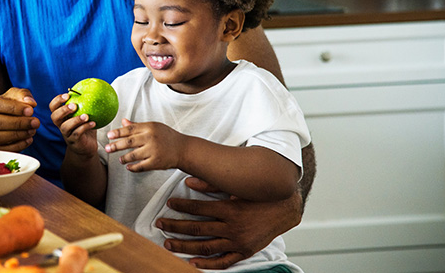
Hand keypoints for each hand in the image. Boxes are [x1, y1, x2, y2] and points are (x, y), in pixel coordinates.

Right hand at [0, 87, 39, 151]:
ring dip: (17, 135)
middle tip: (35, 122)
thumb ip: (22, 95)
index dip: (14, 108)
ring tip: (32, 131)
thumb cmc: (4, 105)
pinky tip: (28, 140)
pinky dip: (15, 146)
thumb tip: (30, 102)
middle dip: (18, 123)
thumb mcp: (12, 95)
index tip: (31, 110)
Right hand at [49, 93, 96, 156]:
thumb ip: (86, 103)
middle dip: (63, 110)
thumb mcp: (85, 113)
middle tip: (74, 105)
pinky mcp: (73, 142)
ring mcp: (66, 134)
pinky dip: (85, 128)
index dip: (57, 100)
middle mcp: (61, 125)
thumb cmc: (85, 127)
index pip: (53, 107)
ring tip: (86, 116)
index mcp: (61, 116)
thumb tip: (94, 86)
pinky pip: (77, 134)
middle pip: (54, 117)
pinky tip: (93, 123)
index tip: (67, 95)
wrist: (87, 146)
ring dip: (75, 120)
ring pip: (65, 127)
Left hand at [104, 119, 184, 171]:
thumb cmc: (167, 137)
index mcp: (149, 127)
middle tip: (107, 148)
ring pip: (133, 155)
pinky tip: (128, 167)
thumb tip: (123, 121)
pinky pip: (141, 166)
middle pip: (129, 142)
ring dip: (124, 158)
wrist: (183, 149)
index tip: (109, 135)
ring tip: (120, 159)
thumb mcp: (154, 127)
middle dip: (116, 145)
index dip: (118, 132)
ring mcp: (154, 150)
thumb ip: (137, 125)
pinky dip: (133, 167)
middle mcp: (151, 138)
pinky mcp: (156, 162)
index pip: (130, 129)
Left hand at [156, 177, 302, 269]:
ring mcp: (238, 242)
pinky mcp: (244, 251)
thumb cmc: (259, 196)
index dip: (182, 205)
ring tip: (168, 243)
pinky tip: (192, 262)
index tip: (169, 203)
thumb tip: (189, 180)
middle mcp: (232, 227)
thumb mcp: (237, 187)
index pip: (199, 208)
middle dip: (175, 226)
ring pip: (205, 247)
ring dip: (184, 246)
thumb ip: (212, 183)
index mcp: (230, 209)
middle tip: (160, 224)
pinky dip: (207, 264)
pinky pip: (223, 261)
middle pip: (197, 229)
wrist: (284, 209)